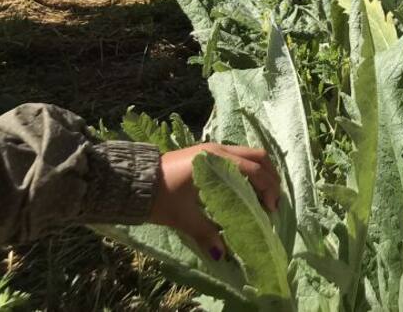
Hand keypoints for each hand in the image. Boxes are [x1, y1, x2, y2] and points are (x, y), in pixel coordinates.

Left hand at [149, 144, 280, 261]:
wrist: (131, 181)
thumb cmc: (159, 197)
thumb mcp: (183, 217)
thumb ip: (205, 233)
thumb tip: (222, 254)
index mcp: (216, 162)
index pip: (254, 170)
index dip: (267, 189)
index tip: (271, 209)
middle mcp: (218, 149)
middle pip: (258, 156)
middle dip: (270, 178)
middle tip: (272, 201)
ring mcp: (212, 148)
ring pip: (248, 154)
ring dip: (260, 172)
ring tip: (262, 195)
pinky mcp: (206, 152)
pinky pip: (237, 156)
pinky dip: (248, 169)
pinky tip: (244, 187)